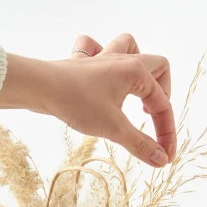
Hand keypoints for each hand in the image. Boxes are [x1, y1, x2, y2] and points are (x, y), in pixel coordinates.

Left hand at [69, 33, 175, 163]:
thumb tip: (162, 159)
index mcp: (136, 72)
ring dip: (138, 66)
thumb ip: (140, 144)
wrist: (40, 87)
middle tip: (151, 117)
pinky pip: (95, 48)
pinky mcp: (82, 63)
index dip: (167, 132)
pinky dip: (101, 56)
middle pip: (157, 67)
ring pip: (130, 47)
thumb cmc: (78, 102)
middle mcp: (123, 60)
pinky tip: (100, 73)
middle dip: (162, 93)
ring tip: (135, 90)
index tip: (165, 156)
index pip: (162, 104)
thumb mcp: (114, 128)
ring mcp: (102, 57)